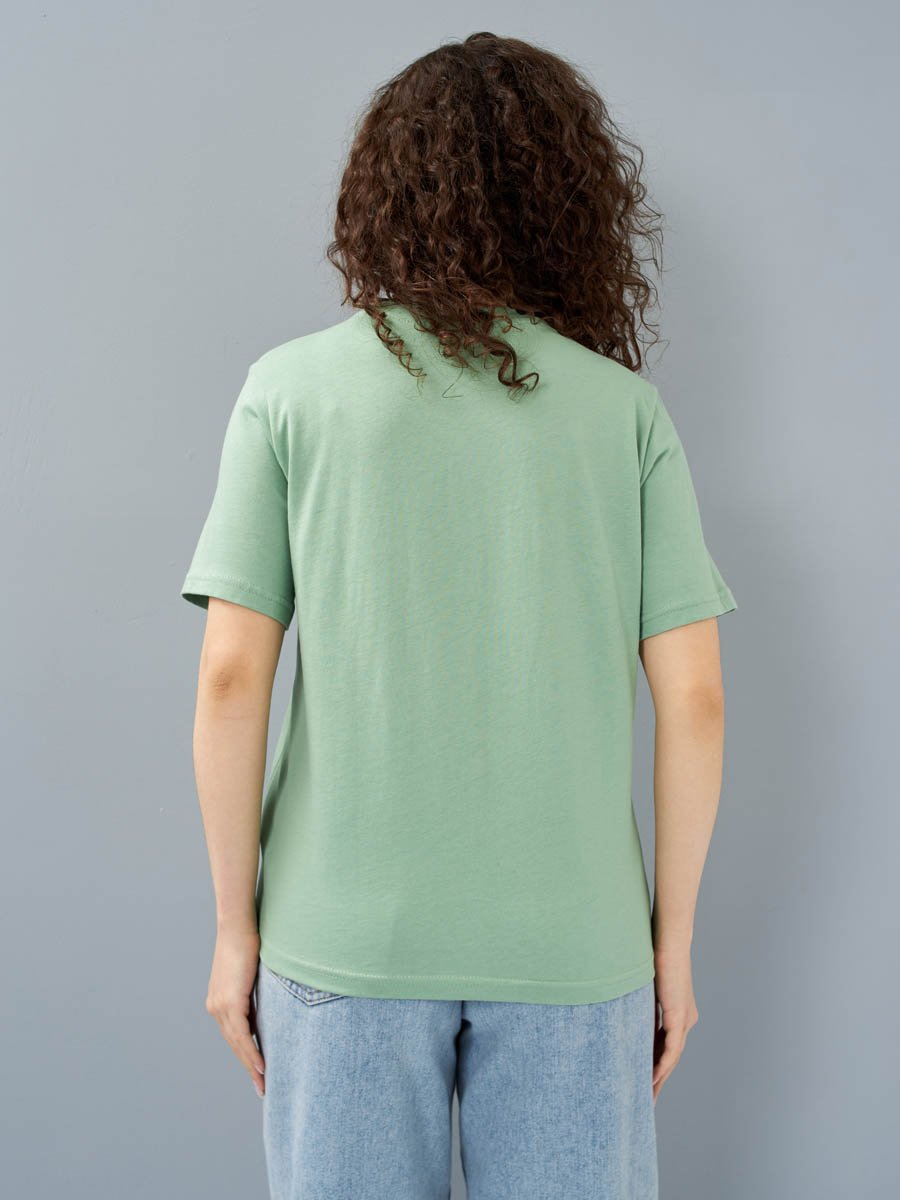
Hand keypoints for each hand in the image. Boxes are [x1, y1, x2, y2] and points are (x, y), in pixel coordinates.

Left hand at [205, 926, 265, 1097]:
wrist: (237, 926)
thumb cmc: (248, 944)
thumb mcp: (252, 974)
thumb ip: (255, 994)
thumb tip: (267, 1010)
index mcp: (220, 1002)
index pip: (234, 1036)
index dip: (246, 1055)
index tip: (258, 1072)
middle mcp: (216, 1007)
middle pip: (234, 1045)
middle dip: (249, 1067)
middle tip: (262, 1087)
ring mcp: (220, 1006)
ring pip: (237, 1043)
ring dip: (251, 1064)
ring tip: (264, 1082)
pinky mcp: (230, 1001)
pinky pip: (242, 1034)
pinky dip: (251, 1051)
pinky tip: (261, 1065)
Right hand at [651, 944, 698, 1102]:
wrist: (669, 940)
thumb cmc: (654, 954)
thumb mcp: (644, 985)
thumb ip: (637, 1001)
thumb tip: (618, 1008)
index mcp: (678, 1013)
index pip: (665, 1046)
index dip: (655, 1065)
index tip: (643, 1081)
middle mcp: (685, 1020)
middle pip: (671, 1057)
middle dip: (658, 1079)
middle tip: (646, 1100)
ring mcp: (684, 1019)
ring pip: (672, 1057)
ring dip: (660, 1078)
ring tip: (647, 1096)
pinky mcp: (680, 1017)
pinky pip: (671, 1049)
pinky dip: (662, 1065)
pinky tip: (652, 1079)